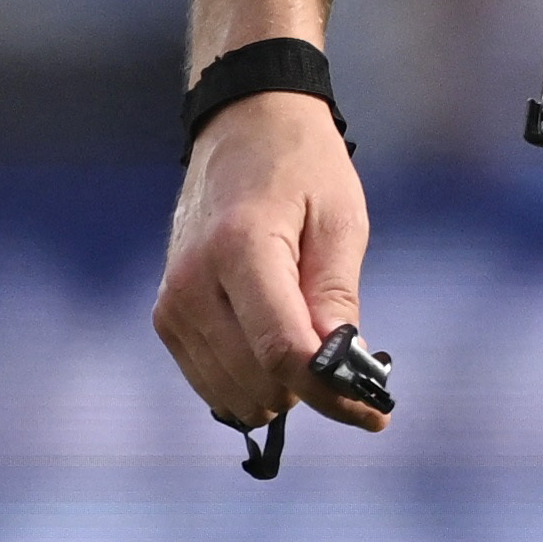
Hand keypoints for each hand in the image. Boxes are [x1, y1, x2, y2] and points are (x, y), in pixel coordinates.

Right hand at [154, 91, 371, 438]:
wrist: (242, 128)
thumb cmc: (302, 168)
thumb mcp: (340, 221)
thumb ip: (337, 297)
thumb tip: (343, 367)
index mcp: (240, 250)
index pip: (283, 351)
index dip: (332, 393)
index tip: (376, 413)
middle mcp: (193, 282)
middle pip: (258, 380)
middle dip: (313, 390)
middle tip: (355, 372)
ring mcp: (172, 303)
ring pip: (232, 392)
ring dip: (282, 391)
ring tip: (317, 354)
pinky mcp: (167, 316)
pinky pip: (211, 382)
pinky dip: (251, 384)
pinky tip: (281, 356)